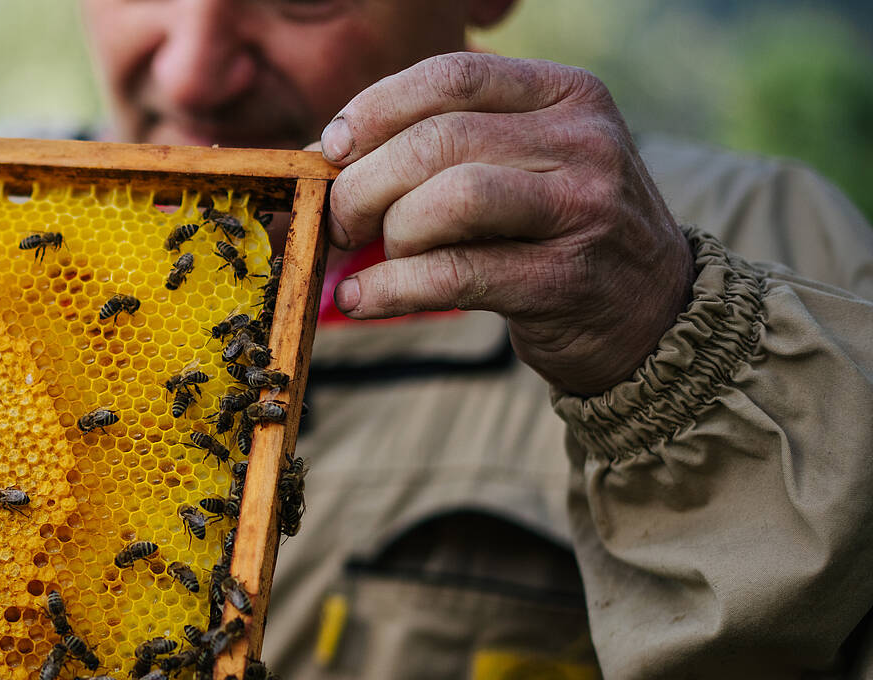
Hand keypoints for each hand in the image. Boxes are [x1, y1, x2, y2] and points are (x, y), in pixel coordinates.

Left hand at [320, 52, 692, 395]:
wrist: (651, 310)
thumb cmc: (553, 231)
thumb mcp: (517, 166)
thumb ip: (435, 148)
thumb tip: (322, 155)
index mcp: (566, 93)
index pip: (453, 76)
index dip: (376, 110)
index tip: (333, 149)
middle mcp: (583, 141)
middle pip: (439, 140)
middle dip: (365, 183)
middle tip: (339, 221)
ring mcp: (582, 208)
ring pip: (450, 199)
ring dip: (389, 232)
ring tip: (374, 256)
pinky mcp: (565, 279)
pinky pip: (454, 275)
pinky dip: (390, 288)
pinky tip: (359, 298)